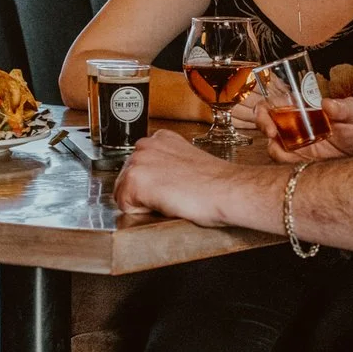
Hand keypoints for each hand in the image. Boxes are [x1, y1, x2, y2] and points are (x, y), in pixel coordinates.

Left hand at [113, 130, 252, 226]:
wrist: (228, 190)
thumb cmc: (218, 183)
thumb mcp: (190, 162)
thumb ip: (170, 164)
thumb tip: (163, 181)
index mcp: (161, 139)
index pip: (140, 167)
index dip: (153, 185)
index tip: (171, 188)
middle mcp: (146, 145)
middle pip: (128, 180)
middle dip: (144, 194)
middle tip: (173, 196)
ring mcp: (138, 161)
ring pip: (124, 193)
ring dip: (143, 203)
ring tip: (171, 200)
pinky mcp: (135, 181)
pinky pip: (125, 207)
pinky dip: (142, 213)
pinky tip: (166, 204)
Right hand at [253, 93, 352, 160]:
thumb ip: (344, 107)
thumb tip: (327, 103)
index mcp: (300, 107)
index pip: (273, 104)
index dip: (264, 112)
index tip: (272, 125)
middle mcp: (293, 123)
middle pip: (265, 122)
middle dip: (263, 127)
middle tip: (274, 137)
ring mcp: (294, 141)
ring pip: (272, 144)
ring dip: (275, 149)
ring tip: (290, 153)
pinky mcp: (299, 158)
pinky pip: (284, 161)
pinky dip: (285, 162)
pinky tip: (299, 162)